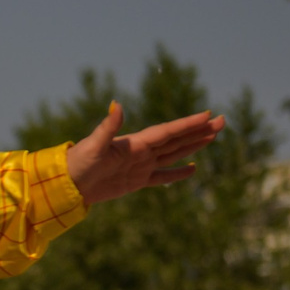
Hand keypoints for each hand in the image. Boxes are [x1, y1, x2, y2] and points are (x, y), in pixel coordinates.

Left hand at [64, 104, 223, 206]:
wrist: (66, 185)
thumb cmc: (78, 163)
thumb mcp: (93, 145)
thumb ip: (107, 126)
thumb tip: (116, 104)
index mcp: (135, 143)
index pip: (168, 131)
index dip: (188, 124)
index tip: (208, 115)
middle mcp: (141, 152)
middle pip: (177, 139)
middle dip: (199, 131)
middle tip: (222, 121)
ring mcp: (140, 166)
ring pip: (174, 154)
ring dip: (193, 145)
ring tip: (213, 136)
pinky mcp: (136, 182)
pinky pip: (162, 177)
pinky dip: (177, 174)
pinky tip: (193, 169)